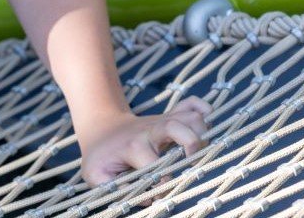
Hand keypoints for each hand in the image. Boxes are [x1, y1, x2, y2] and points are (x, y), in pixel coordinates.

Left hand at [77, 97, 210, 186]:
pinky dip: (203, 109)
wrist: (101, 129)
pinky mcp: (169, 117)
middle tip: (190, 163)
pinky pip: (191, 104)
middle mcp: (151, 131)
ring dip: (202, 132)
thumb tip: (148, 198)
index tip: (158, 195)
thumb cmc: (100, 158)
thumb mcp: (96, 175)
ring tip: (196, 151)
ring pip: (190, 117)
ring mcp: (162, 122)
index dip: (163, 185)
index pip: (157, 167)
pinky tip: (206, 122)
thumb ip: (117, 190)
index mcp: (133, 147)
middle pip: (177, 127)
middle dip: (192, 145)